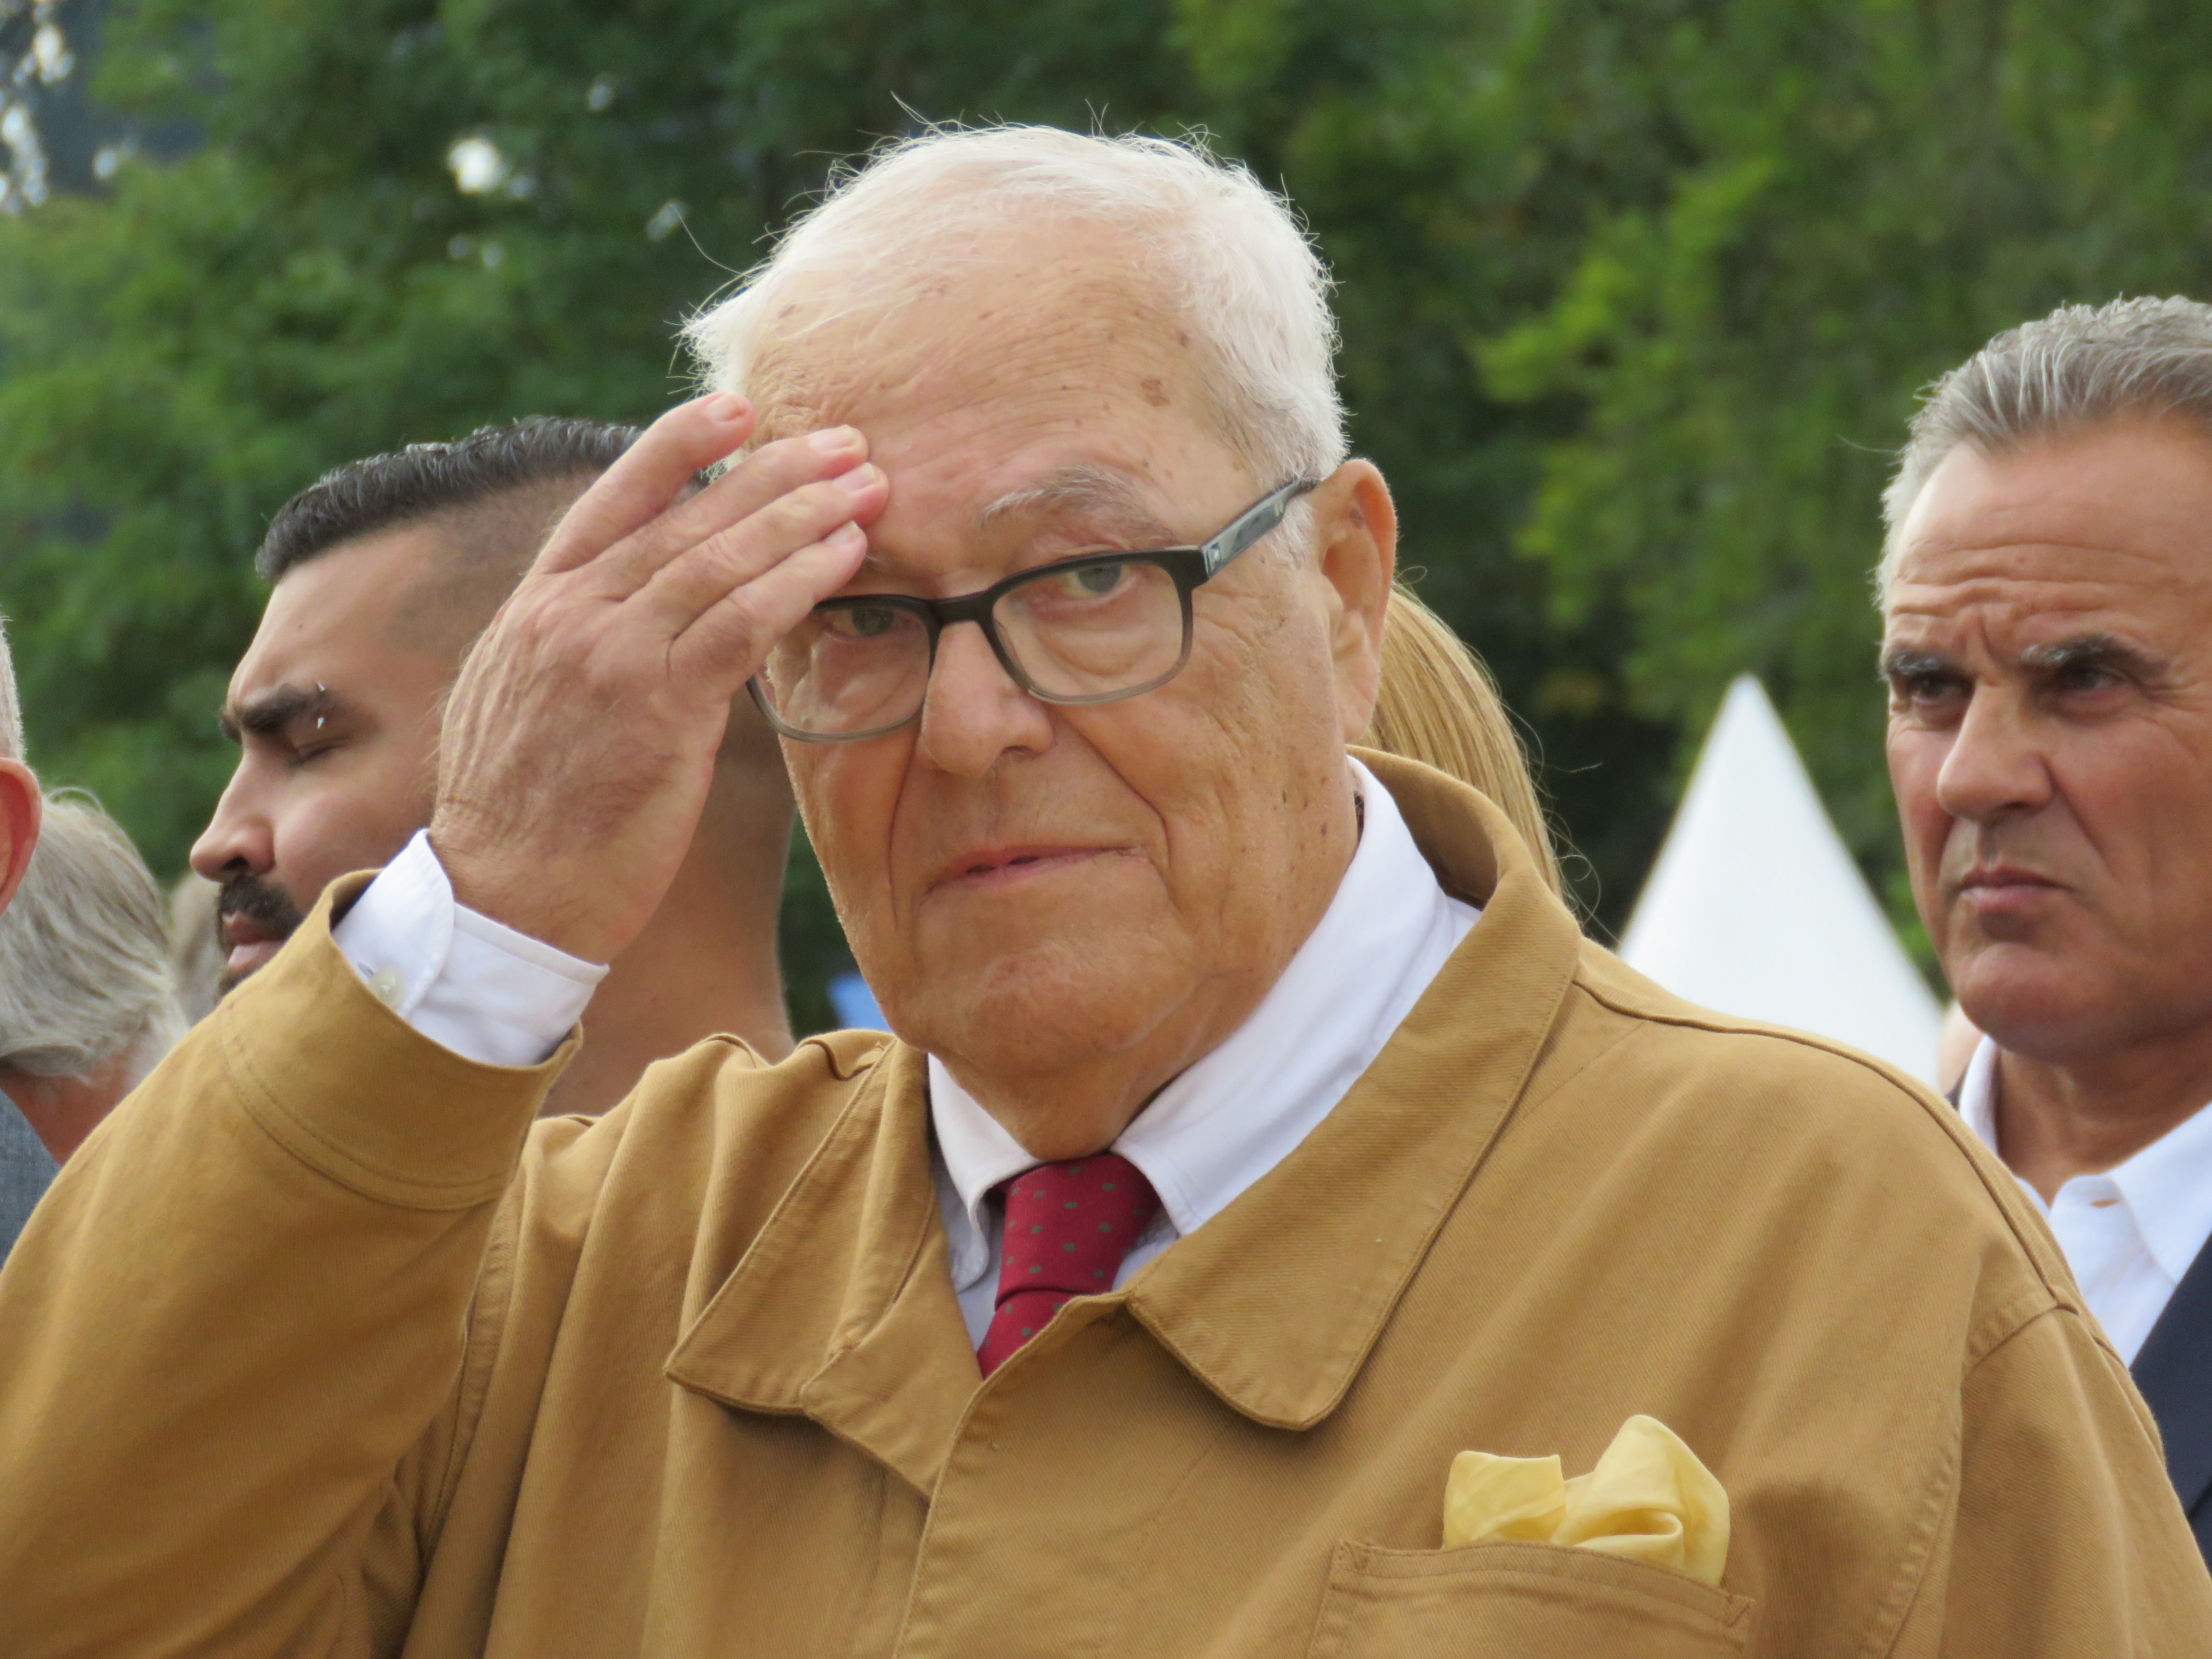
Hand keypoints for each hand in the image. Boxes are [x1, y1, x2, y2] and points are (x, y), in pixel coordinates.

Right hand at [429, 394, 883, 961]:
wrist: (501, 899)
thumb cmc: (524, 815)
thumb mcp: (523, 700)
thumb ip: (572, 642)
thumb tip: (623, 612)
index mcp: (536, 606)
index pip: (613, 499)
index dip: (678, 445)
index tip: (736, 405)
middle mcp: (569, 615)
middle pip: (685, 517)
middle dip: (772, 469)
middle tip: (843, 440)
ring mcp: (611, 658)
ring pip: (719, 560)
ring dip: (802, 514)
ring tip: (866, 487)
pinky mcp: (657, 710)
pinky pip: (741, 624)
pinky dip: (797, 580)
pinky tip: (844, 555)